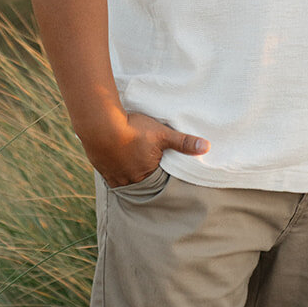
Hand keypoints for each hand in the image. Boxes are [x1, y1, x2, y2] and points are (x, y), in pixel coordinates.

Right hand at [81, 110, 209, 186]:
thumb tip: (207, 147)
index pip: (156, 179)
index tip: (159, 164)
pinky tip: (116, 158)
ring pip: (124, 178)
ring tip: (132, 159)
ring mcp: (113, 175)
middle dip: (143, 172)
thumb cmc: (134, 129)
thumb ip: (184, 143)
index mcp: (146, 174)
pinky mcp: (100, 168)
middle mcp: (129, 180)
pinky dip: (115, 168)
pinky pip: (110, 173)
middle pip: (140, 180)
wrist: (102, 126)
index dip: (158, 171)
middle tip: (145, 161)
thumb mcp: (163, 134)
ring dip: (128, 170)